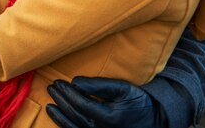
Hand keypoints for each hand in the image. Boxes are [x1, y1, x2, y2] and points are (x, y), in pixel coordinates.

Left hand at [46, 77, 165, 127]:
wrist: (155, 122)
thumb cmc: (138, 102)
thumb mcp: (123, 89)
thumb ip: (99, 85)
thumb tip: (75, 82)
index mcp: (109, 117)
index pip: (81, 104)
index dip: (67, 93)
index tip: (58, 82)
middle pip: (75, 115)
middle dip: (61, 101)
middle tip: (52, 88)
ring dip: (60, 116)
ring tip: (50, 105)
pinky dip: (66, 127)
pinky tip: (59, 119)